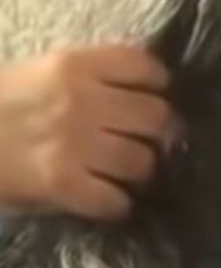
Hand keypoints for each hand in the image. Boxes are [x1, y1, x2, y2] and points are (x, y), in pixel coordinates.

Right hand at [0, 45, 173, 219]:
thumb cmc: (1, 103)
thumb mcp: (45, 71)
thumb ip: (96, 76)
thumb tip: (151, 93)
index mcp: (76, 64)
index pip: (146, 68)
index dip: (158, 86)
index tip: (154, 96)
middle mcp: (81, 100)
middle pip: (155, 116)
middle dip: (158, 131)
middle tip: (149, 140)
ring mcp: (72, 144)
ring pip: (141, 160)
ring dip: (141, 169)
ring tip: (128, 171)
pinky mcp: (60, 184)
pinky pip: (114, 200)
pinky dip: (117, 204)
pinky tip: (107, 198)